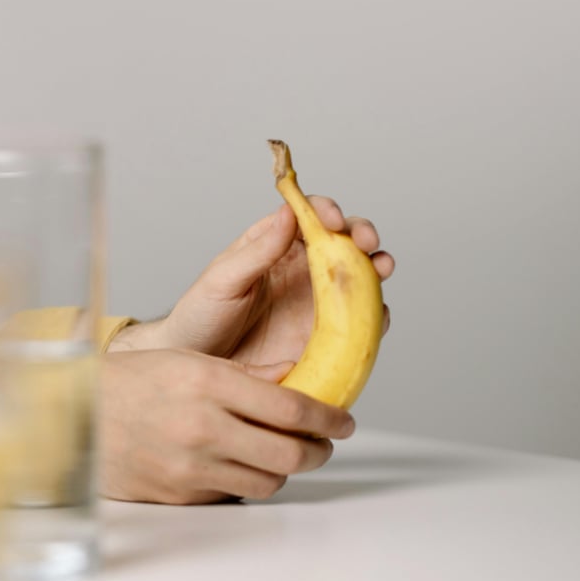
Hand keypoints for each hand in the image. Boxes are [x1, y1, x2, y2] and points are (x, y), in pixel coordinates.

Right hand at [101, 349, 355, 503]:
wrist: (78, 416)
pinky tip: (242, 462)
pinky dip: (247, 480)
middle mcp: (203, 426)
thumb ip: (245, 373)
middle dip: (319, 450)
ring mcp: (192, 465)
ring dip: (286, 468)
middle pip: (290, 453)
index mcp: (208, 382)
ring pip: (269, 480)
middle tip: (323, 443)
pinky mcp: (181, 493)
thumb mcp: (190, 359)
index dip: (329, 418)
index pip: (291, 408)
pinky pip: (234, 493)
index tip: (342, 421)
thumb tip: (295, 378)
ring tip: (283, 452)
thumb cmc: (132, 383)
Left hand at [111, 197, 393, 375]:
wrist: (199, 370)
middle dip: (361, 233)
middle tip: (364, 241)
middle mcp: (302, 270)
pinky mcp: (327, 337)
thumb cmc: (200, 318)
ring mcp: (318, 302)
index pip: (308, 215)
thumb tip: (289, 213)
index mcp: (275, 246)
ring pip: (360, 277)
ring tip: (380, 268)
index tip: (332, 219)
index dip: (325, 210)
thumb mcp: (222, 280)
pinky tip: (375, 313)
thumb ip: (257, 250)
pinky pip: (361, 322)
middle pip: (343, 241)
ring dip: (377, 266)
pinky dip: (376, 315)